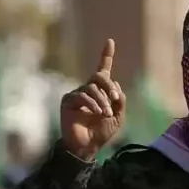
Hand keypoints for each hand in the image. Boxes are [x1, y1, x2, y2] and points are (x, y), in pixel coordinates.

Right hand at [60, 39, 125, 159]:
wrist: (87, 146)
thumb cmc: (102, 132)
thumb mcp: (118, 116)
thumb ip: (120, 100)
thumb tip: (115, 84)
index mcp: (101, 91)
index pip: (103, 70)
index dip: (106, 56)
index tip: (110, 42)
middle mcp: (88, 90)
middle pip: (99, 76)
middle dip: (109, 86)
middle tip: (115, 99)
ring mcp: (77, 94)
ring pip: (92, 87)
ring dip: (102, 100)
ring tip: (106, 113)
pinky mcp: (68, 101)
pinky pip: (81, 96)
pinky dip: (92, 103)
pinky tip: (96, 112)